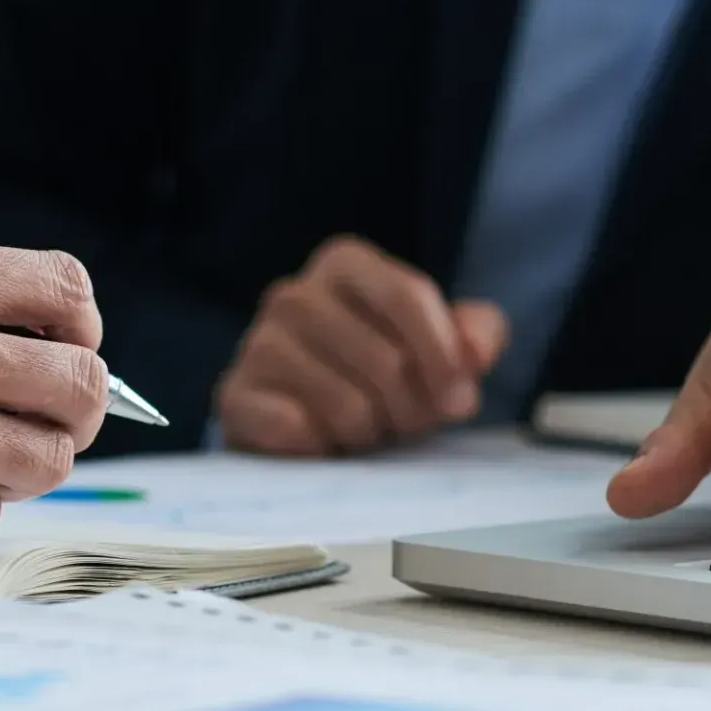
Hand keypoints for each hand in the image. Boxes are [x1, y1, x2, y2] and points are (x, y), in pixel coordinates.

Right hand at [217, 236, 507, 455]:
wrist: (305, 418)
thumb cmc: (380, 374)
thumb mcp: (440, 345)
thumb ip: (475, 334)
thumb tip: (476, 353)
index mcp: (345, 263)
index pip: (408, 296)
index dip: (443, 357)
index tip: (460, 399)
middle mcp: (294, 294)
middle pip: (384, 360)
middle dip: (412, 409)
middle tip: (408, 423)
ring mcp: (257, 343)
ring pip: (346, 405)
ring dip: (369, 433)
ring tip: (366, 430)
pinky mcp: (234, 395)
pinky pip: (297, 430)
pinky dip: (323, 447)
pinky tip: (322, 441)